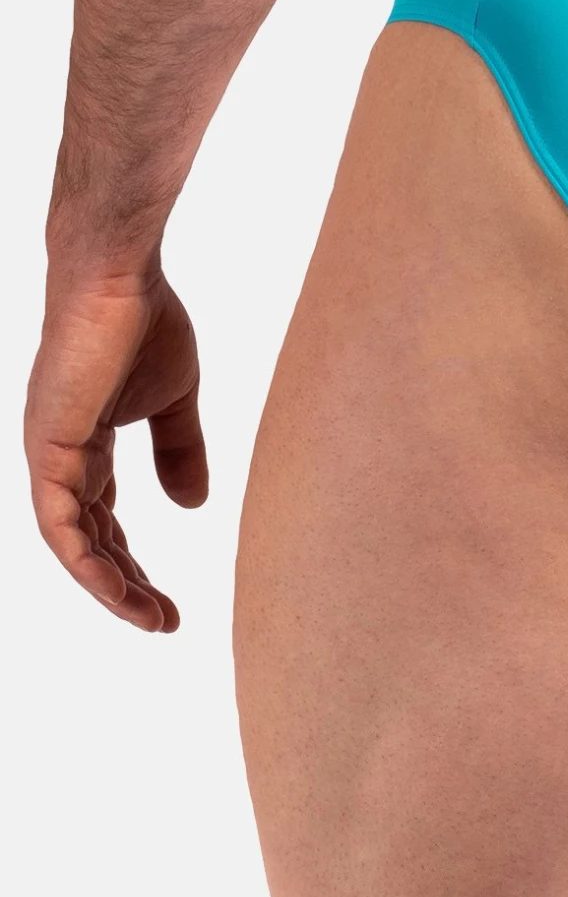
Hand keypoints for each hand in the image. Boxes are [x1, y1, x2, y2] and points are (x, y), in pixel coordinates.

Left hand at [25, 269, 207, 630]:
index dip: (133, 562)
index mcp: (85, 442)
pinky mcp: (47, 449)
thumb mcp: (174, 401)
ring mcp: (48, 454)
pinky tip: (116, 590)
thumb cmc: (144, 320)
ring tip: (148, 619)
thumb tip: (191, 506)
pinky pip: (60, 523)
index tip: (170, 600)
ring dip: (108, 587)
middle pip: (89, 539)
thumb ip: (179, 451)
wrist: (118, 275)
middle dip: (125, 585)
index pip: (103, 518)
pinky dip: (86, 562)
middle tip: (164, 621)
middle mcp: (59, 455)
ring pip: (72, 542)